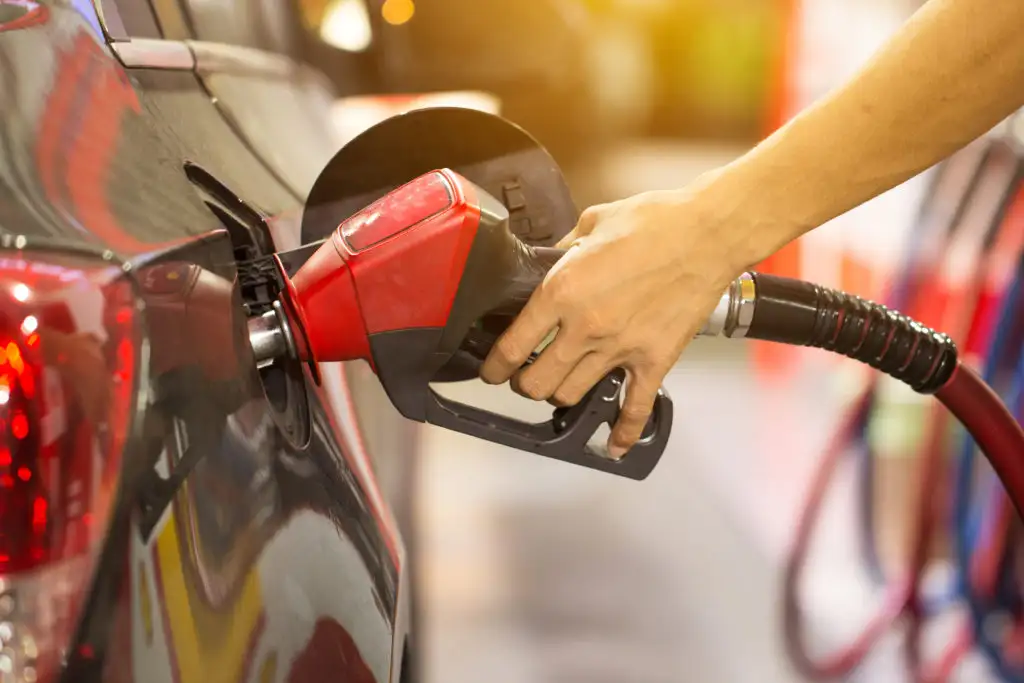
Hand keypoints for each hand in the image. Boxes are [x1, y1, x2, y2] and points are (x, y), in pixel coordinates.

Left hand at [480, 181, 755, 457]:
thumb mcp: (591, 223)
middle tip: (525, 376)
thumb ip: (563, 250)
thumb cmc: (654, 221)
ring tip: (561, 385)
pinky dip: (624, 433)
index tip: (493, 370)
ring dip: (561, 394)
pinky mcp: (654, 361)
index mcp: (562, 291)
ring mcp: (620, 348)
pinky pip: (634, 409)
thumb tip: (551, 261)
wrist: (709, 233)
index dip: (495, 366)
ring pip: (572, 396)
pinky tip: (615, 445)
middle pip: (537, 383)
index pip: (513, 346)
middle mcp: (585, 327)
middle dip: (525, 384)